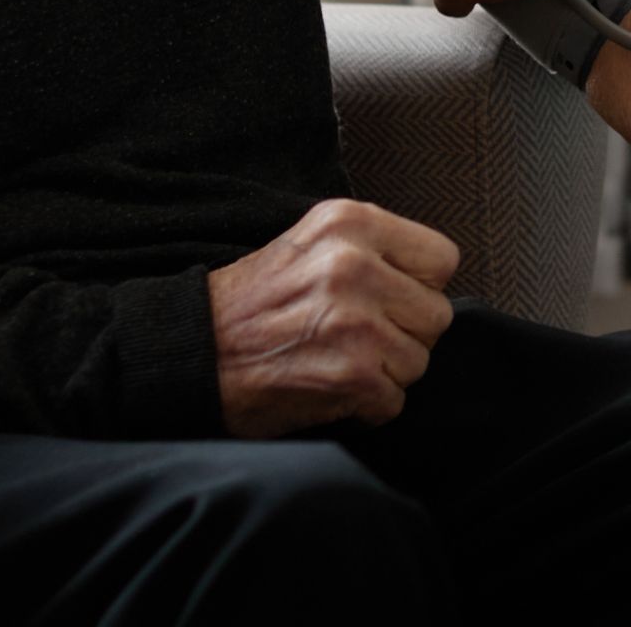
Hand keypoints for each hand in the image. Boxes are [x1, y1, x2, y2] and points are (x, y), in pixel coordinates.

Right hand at [207, 198, 459, 436]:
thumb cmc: (253, 302)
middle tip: (361, 338)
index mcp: (352, 222)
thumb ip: (373, 246)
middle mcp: (357, 265)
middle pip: (436, 313)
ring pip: (419, 360)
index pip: (441, 259)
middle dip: (405, 333)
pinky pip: (393, 401)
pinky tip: (330, 389)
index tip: (392, 300)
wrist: (189, 353)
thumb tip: (429, 275)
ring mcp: (355, 321)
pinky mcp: (348, 374)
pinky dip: (366, 407)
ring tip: (341, 361)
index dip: (420, 287)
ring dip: (386, 373)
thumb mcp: (312, 241)